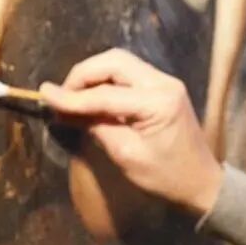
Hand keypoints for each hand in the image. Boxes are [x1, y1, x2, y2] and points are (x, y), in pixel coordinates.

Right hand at [39, 48, 222, 215]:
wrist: (202, 183)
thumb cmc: (165, 176)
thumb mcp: (125, 155)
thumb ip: (95, 126)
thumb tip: (64, 109)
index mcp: (158, 102)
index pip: (105, 93)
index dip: (71, 96)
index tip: (43, 95)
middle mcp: (163, 83)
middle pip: (113, 61)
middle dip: (82, 75)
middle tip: (61, 96)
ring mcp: (164, 82)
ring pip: (118, 62)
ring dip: (92, 75)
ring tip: (73, 96)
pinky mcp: (161, 87)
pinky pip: (126, 72)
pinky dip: (103, 80)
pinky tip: (90, 97)